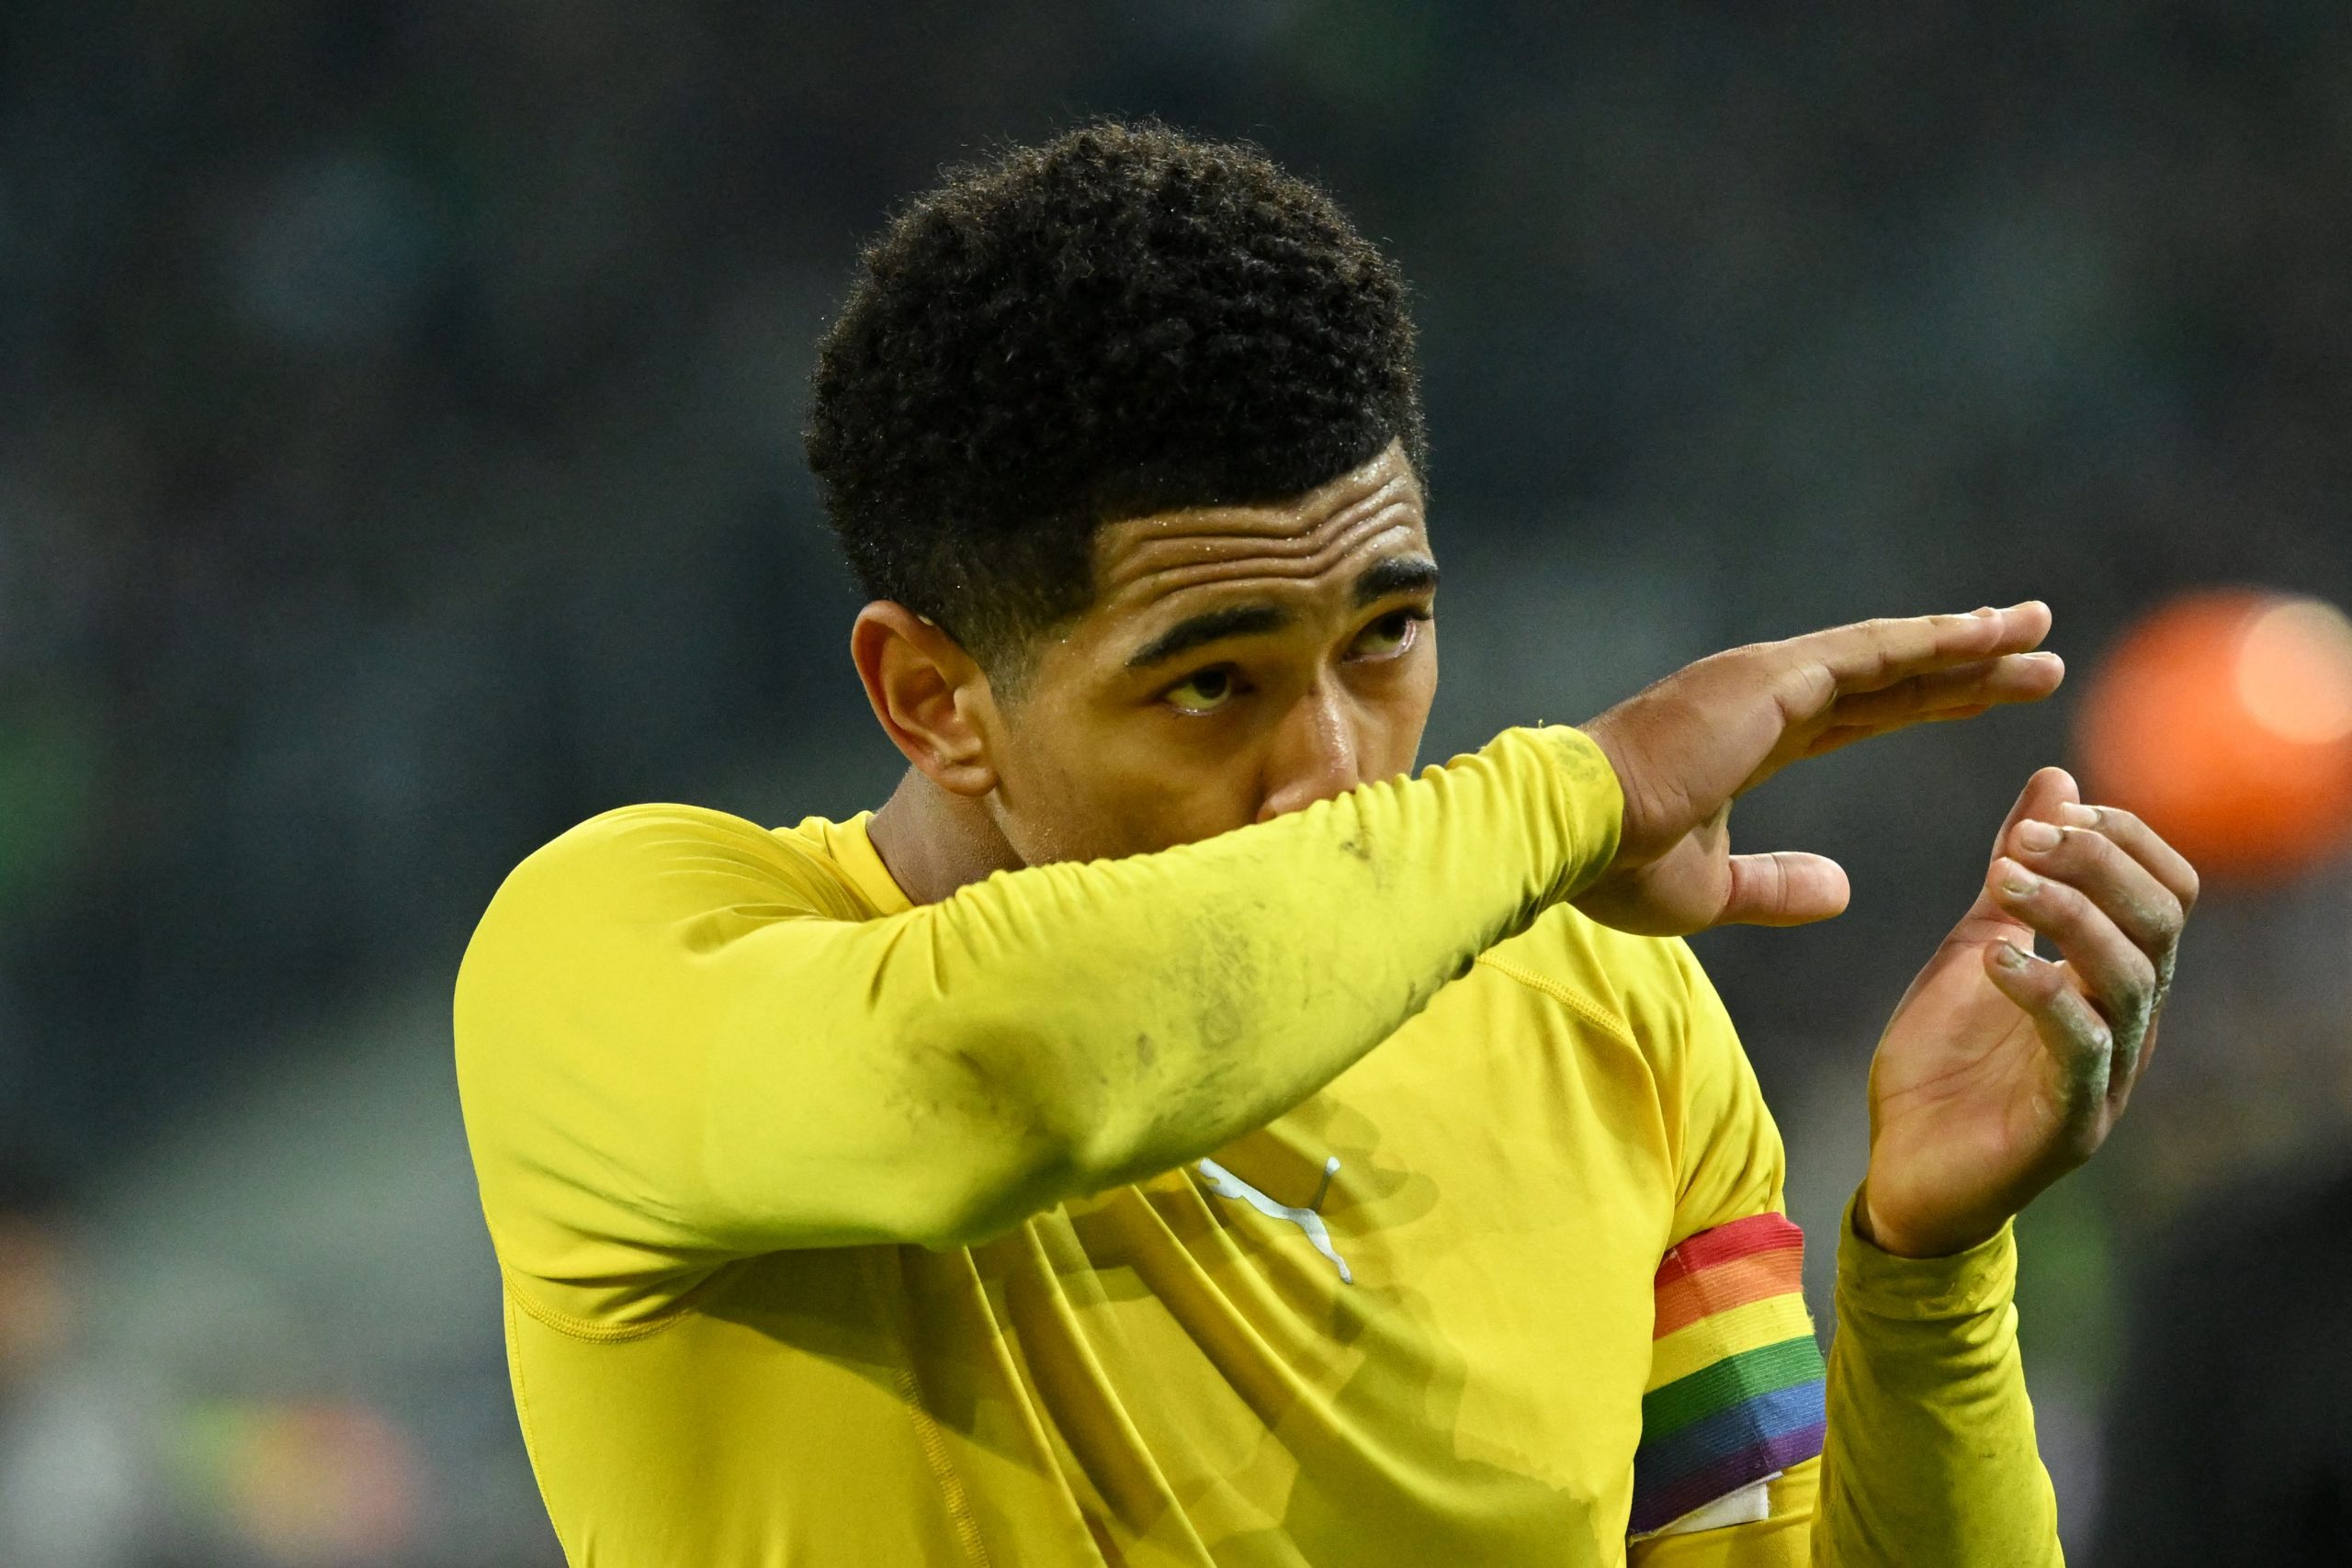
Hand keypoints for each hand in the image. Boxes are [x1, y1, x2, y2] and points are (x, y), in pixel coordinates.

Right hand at [1574, 604, 2063, 935]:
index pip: (1859, 716)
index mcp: (1750, 739)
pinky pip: (1873, 655)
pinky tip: (1990, 634)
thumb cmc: (1615, 863)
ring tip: (2039, 629)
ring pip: (1892, 655)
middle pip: (1890, 679)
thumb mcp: (1713, 891)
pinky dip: (1935, 642)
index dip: (1925, 704)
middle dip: (1967, 668)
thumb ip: (1780, 886)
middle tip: (2038, 655)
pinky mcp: (1770, 679)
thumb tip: (1846, 889)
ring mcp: (1767, 680)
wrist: (1567, 830)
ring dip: (1970, 642)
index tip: (1982, 698)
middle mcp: (1764, 696)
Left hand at [1858, 767, 2197, 1257]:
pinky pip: (2084, 1050)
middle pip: (2162, 920)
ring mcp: (2105, 1075)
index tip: (2055, 812)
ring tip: (2004, 884)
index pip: (2169, 888)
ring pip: (2132, 976)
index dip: (2125, 838)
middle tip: (2024, 843)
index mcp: (2112, 976)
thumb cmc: (1946, 1062)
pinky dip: (2047, 994)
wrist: (1905, 1171)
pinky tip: (1999, 962)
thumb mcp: (1975, 943)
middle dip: (2099, 864)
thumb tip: (2057, 779)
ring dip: (2071, 914)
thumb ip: (2015, 873)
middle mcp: (2127, 1022)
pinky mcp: (2068, 1124)